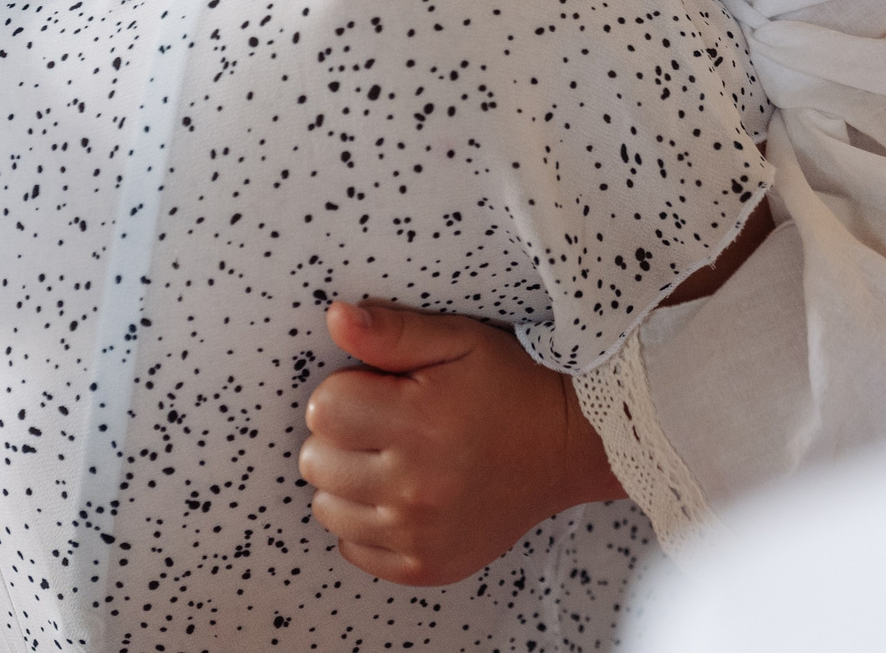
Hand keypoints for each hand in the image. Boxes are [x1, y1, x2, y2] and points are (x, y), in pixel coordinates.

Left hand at [299, 301, 621, 585]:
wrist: (569, 446)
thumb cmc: (511, 384)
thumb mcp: (458, 340)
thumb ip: (392, 331)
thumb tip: (335, 317)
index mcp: (419, 422)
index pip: (323, 409)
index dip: (347, 391)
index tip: (382, 390)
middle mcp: (414, 486)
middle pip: (316, 461)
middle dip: (343, 436)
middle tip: (390, 425)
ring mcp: (418, 535)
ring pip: (327, 508)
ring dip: (349, 482)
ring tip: (396, 460)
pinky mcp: (424, 567)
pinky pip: (352, 548)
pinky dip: (367, 523)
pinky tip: (404, 497)